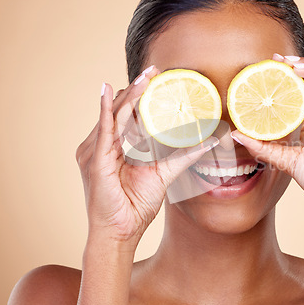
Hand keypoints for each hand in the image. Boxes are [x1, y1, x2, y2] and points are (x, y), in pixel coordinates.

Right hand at [75, 66, 218, 245]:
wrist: (119, 233)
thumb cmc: (134, 207)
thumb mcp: (163, 174)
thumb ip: (183, 156)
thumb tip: (208, 142)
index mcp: (114, 148)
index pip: (128, 116)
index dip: (142, 96)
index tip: (158, 79)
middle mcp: (103, 146)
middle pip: (121, 111)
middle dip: (138, 89)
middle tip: (155, 70)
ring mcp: (96, 152)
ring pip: (115, 115)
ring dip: (130, 94)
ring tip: (145, 77)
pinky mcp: (95, 161)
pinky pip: (103, 131)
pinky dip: (106, 110)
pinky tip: (109, 92)